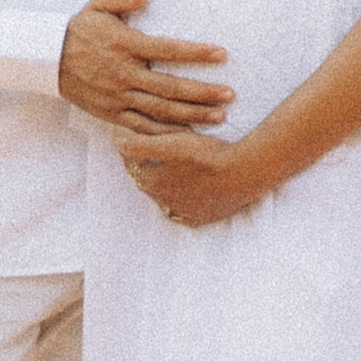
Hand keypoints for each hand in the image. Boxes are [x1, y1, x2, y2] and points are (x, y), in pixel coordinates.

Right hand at [58, 0, 232, 131]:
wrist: (47, 60)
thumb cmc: (79, 29)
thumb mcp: (98, 6)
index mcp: (126, 45)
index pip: (168, 50)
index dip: (196, 53)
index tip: (222, 54)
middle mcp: (125, 74)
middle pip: (171, 87)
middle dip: (203, 92)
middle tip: (230, 95)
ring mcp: (118, 97)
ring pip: (161, 110)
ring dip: (192, 115)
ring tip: (219, 116)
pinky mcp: (112, 114)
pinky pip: (142, 127)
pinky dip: (165, 134)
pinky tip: (187, 136)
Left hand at [115, 128, 266, 228]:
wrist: (243, 172)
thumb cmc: (207, 154)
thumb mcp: (172, 143)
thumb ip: (141, 144)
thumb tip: (117, 143)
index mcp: (154, 183)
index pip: (135, 167)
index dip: (134, 153)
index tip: (136, 142)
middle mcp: (165, 201)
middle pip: (148, 184)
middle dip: (146, 170)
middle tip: (150, 156)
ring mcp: (184, 212)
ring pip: (165, 200)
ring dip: (163, 188)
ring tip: (168, 175)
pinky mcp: (202, 218)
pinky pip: (184, 214)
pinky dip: (180, 204)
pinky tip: (185, 196)